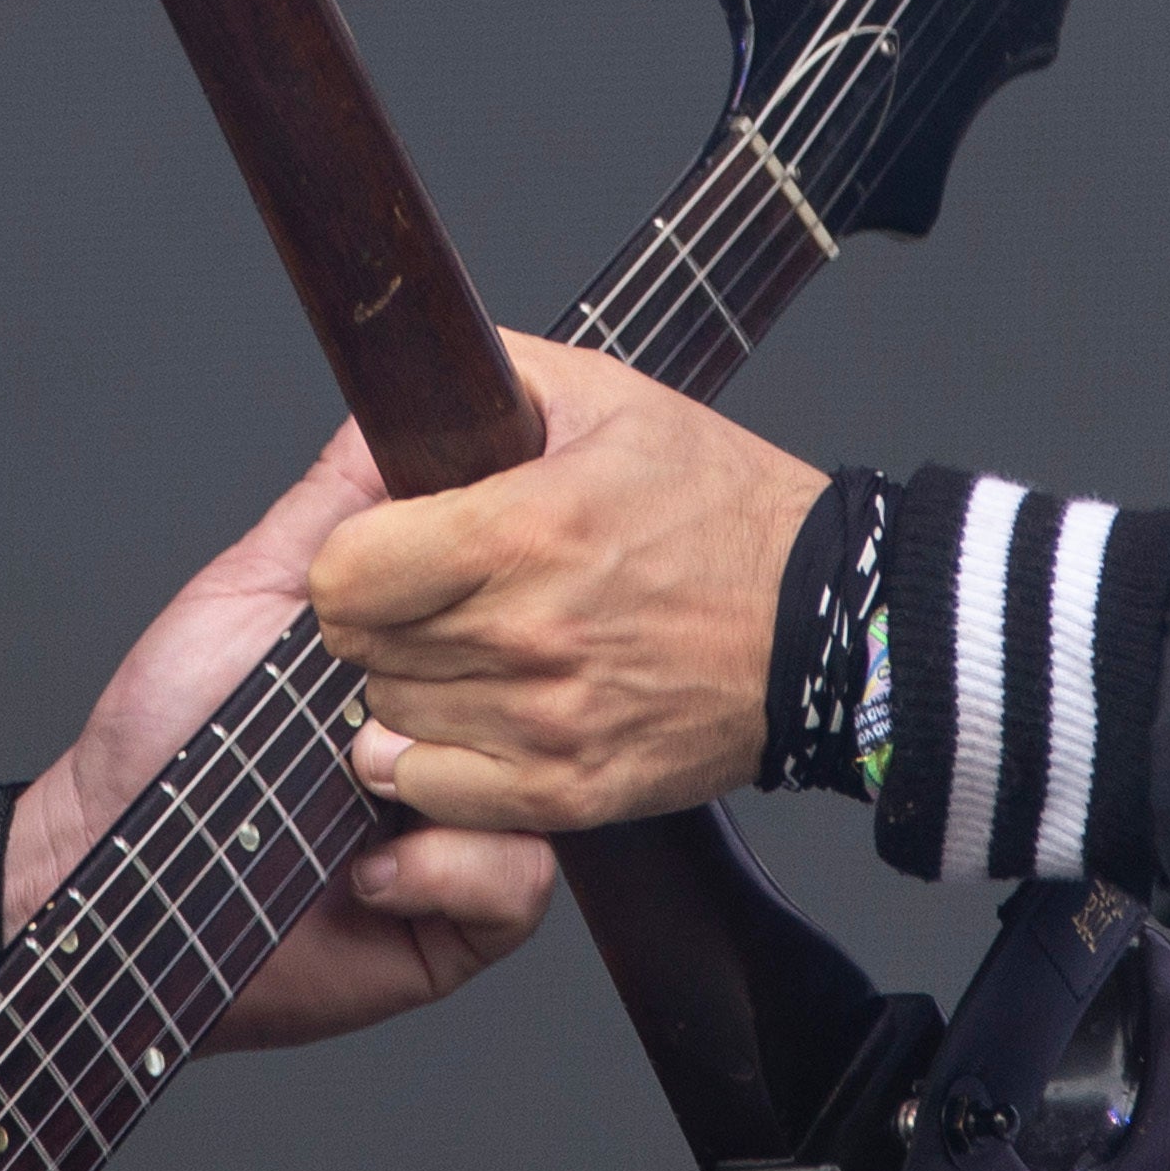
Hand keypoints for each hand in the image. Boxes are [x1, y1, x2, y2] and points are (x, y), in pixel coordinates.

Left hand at [5, 430, 556, 1048]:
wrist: (112, 856)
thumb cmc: (170, 723)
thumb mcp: (258, 586)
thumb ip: (337, 504)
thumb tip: (397, 407)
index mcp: (431, 659)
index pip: (518, 606)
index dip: (503, 585)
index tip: (465, 573)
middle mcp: (461, 739)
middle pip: (544, 691)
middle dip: (463, 691)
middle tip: (365, 708)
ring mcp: (468, 829)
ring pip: (548, 789)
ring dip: (448, 784)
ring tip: (357, 784)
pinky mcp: (462, 916)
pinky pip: (519, 882)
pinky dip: (450, 868)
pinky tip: (371, 868)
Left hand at [307, 335, 828, 831]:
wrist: (828, 624)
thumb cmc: (722, 506)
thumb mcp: (603, 395)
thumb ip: (486, 378)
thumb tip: (395, 400)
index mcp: (523, 531)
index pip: (342, 577)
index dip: (350, 560)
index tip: (383, 553)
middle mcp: (528, 634)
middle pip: (358, 649)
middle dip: (380, 619)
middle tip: (433, 598)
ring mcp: (547, 723)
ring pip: (390, 719)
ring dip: (411, 686)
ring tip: (471, 650)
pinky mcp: (570, 791)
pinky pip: (437, 792)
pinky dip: (437, 762)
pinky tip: (476, 718)